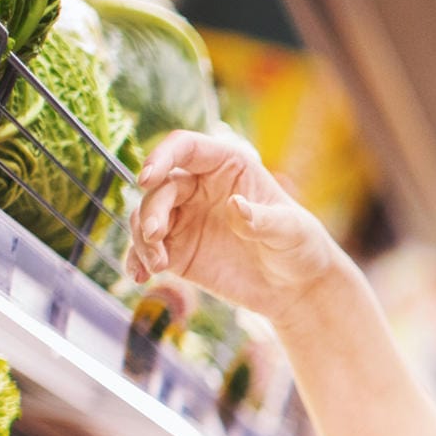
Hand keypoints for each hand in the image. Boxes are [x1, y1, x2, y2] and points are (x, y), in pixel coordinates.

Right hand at [126, 130, 345, 324]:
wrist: (295, 287)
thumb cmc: (299, 246)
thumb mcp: (291, 230)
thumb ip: (263, 219)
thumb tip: (234, 205)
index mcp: (228, 167)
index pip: (186, 148)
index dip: (162, 157)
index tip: (147, 179)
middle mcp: (200, 187)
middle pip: (161, 187)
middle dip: (151, 210)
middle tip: (154, 237)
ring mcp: (185, 218)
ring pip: (145, 216)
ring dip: (141, 238)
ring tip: (157, 265)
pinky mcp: (177, 249)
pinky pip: (145, 249)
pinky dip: (136, 259)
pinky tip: (137, 275)